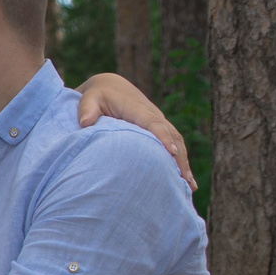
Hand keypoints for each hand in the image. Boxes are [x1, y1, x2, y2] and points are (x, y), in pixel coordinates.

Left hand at [77, 72, 194, 189]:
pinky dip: (181, 161)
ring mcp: (158, 122)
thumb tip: (85, 123)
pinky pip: (174, 144)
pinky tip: (185, 181)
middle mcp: (152, 115)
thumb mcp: (89, 99)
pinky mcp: (159, 129)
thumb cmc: (97, 96)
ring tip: (190, 186)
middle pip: (171, 135)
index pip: (152, 123)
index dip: (162, 136)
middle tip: (185, 179)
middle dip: (179, 157)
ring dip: (184, 162)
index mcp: (136, 108)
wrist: (110, 87)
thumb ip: (87, 109)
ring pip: (176, 142)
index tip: (170, 152)